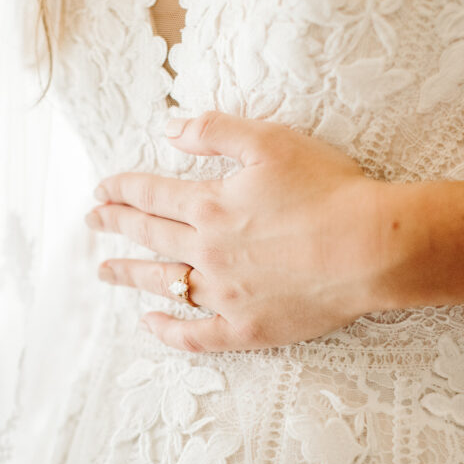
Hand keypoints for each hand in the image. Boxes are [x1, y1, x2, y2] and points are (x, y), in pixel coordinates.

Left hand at [84, 111, 391, 352]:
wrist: (371, 247)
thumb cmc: (328, 189)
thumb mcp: (270, 141)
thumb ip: (214, 131)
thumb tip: (169, 127)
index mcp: (210, 205)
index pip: (151, 194)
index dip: (122, 189)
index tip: (101, 189)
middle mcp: (207, 251)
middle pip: (149, 236)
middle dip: (116, 225)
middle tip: (92, 221)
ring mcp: (224, 294)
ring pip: (163, 283)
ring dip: (129, 275)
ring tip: (104, 271)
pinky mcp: (247, 328)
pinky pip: (195, 335)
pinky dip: (168, 331)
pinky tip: (150, 324)